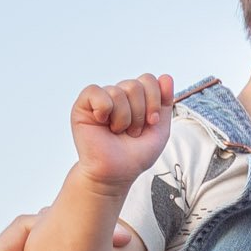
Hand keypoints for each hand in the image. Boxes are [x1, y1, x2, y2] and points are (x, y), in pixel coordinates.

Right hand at [72, 73, 174, 190]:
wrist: (116, 173)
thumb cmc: (135, 155)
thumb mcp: (159, 130)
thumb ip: (165, 103)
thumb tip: (166, 76)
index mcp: (135, 98)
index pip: (147, 80)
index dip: (154, 100)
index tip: (152, 122)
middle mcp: (118, 95)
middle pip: (135, 85)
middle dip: (139, 114)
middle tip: (132, 132)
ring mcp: (101, 99)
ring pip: (118, 92)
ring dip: (123, 119)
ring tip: (117, 132)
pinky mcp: (84, 104)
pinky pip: (96, 92)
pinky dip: (104, 109)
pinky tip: (102, 122)